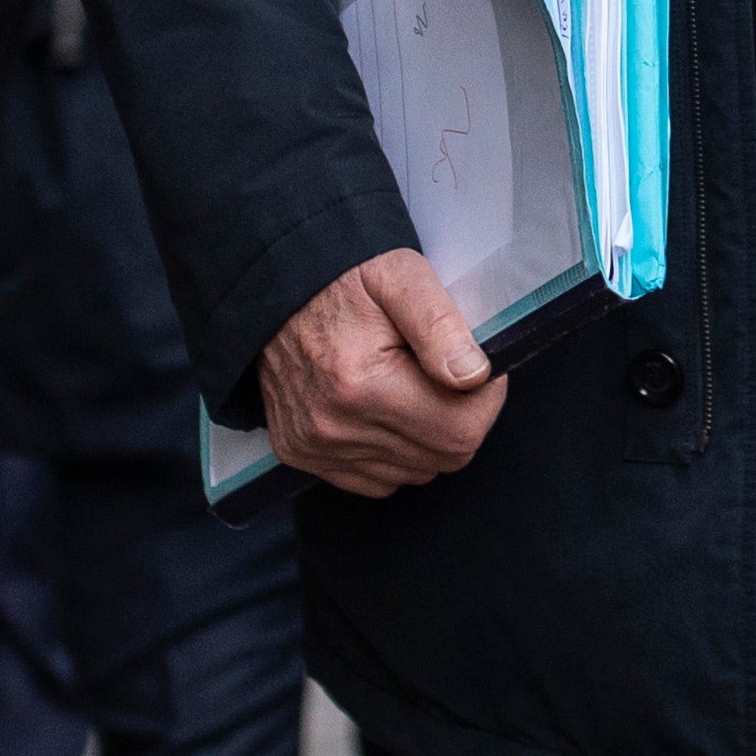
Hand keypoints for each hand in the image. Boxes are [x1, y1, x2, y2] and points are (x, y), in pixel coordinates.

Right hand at [259, 248, 503, 496]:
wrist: (271, 288)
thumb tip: (474, 376)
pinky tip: (384, 411)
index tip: (477, 369)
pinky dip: (394, 453)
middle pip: (443, 458)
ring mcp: (315, 448)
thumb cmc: (342, 279)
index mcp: (363, 384)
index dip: (485, 401)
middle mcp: (334, 428)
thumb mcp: (400, 275)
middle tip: (445, 374)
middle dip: (460, 417)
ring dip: (427, 437)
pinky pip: (378, 480)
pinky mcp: (301, 455)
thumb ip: (440, 325)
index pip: (461, 431)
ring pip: (414, 472)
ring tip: (409, 386)